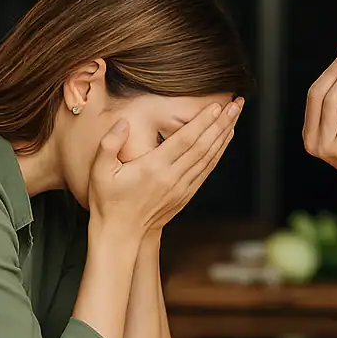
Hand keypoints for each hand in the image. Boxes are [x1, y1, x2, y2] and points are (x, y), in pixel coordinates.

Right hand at [88, 98, 241, 232]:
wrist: (121, 234)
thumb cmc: (107, 200)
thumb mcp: (99, 171)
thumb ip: (109, 144)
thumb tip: (123, 122)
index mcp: (153, 168)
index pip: (184, 140)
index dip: (202, 122)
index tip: (216, 105)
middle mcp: (172, 178)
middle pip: (203, 146)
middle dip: (221, 123)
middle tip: (237, 103)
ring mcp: (181, 188)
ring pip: (209, 158)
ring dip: (224, 136)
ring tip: (236, 116)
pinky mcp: (185, 195)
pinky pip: (206, 170)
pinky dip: (218, 153)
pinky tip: (224, 140)